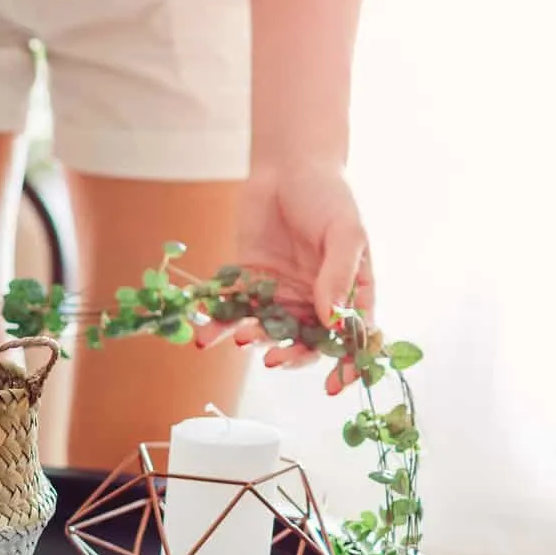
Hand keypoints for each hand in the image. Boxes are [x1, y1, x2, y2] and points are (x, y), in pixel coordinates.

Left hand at [197, 163, 374, 393]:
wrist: (287, 167)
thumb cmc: (328, 196)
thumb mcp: (345, 232)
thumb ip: (338, 275)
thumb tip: (333, 320)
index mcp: (348, 293)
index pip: (352, 339)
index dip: (346, 366)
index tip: (334, 387)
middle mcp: (313, 301)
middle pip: (305, 342)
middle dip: (291, 355)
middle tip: (274, 359)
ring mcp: (279, 294)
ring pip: (266, 330)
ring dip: (253, 339)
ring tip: (241, 337)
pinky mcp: (246, 283)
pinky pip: (231, 311)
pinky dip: (217, 326)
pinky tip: (204, 336)